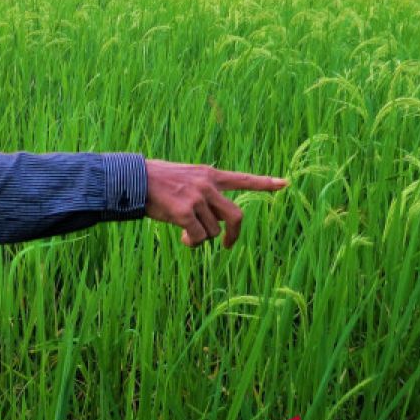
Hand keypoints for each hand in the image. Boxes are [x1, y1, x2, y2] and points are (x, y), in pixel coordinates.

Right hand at [144, 159, 287, 248]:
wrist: (134, 180)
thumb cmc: (157, 183)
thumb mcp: (186, 180)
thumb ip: (204, 196)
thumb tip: (214, 227)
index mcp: (209, 175)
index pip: (243, 179)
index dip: (265, 183)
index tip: (285, 183)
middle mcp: (207, 185)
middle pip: (236, 217)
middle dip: (234, 235)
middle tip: (227, 245)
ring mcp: (197, 198)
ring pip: (213, 232)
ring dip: (201, 237)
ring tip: (185, 232)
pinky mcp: (185, 212)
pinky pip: (198, 237)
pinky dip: (193, 242)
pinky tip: (183, 237)